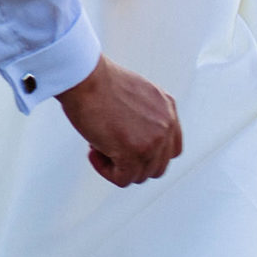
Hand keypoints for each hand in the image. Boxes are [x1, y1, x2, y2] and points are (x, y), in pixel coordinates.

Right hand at [56, 58, 181, 185]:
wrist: (85, 77)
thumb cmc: (99, 81)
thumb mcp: (136, 93)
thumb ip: (145, 115)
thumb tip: (135, 135)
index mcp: (168, 109)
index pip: (171, 149)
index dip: (148, 154)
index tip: (128, 148)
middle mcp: (166, 126)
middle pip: (157, 166)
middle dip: (132, 162)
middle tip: (109, 146)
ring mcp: (152, 141)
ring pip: (139, 175)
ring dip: (117, 165)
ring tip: (98, 145)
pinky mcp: (133, 154)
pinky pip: (123, 179)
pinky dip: (105, 170)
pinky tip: (93, 151)